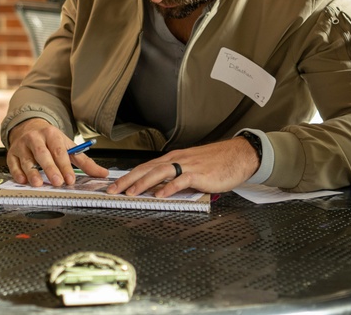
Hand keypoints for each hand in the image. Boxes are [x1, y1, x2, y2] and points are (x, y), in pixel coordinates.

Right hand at [5, 118, 108, 186]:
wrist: (29, 127)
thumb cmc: (51, 140)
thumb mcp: (68, 146)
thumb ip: (85, 162)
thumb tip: (103, 173)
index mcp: (52, 134)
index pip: (59, 151)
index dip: (65, 166)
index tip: (70, 179)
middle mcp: (35, 138)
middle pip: (43, 154)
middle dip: (50, 169)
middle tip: (57, 182)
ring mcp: (22, 145)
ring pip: (27, 159)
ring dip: (32, 172)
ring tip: (38, 184)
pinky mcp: (11, 153)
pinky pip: (12, 164)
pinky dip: (17, 173)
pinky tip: (22, 181)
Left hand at [107, 138, 259, 198]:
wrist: (238, 155)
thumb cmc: (217, 163)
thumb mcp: (191, 168)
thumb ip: (176, 178)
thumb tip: (160, 190)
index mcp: (173, 159)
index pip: (145, 167)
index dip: (128, 176)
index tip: (114, 185)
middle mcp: (177, 159)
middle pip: (146, 168)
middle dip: (127, 179)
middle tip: (112, 190)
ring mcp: (187, 165)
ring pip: (159, 172)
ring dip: (143, 183)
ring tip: (130, 193)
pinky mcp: (199, 174)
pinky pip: (181, 180)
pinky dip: (169, 187)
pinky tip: (160, 195)